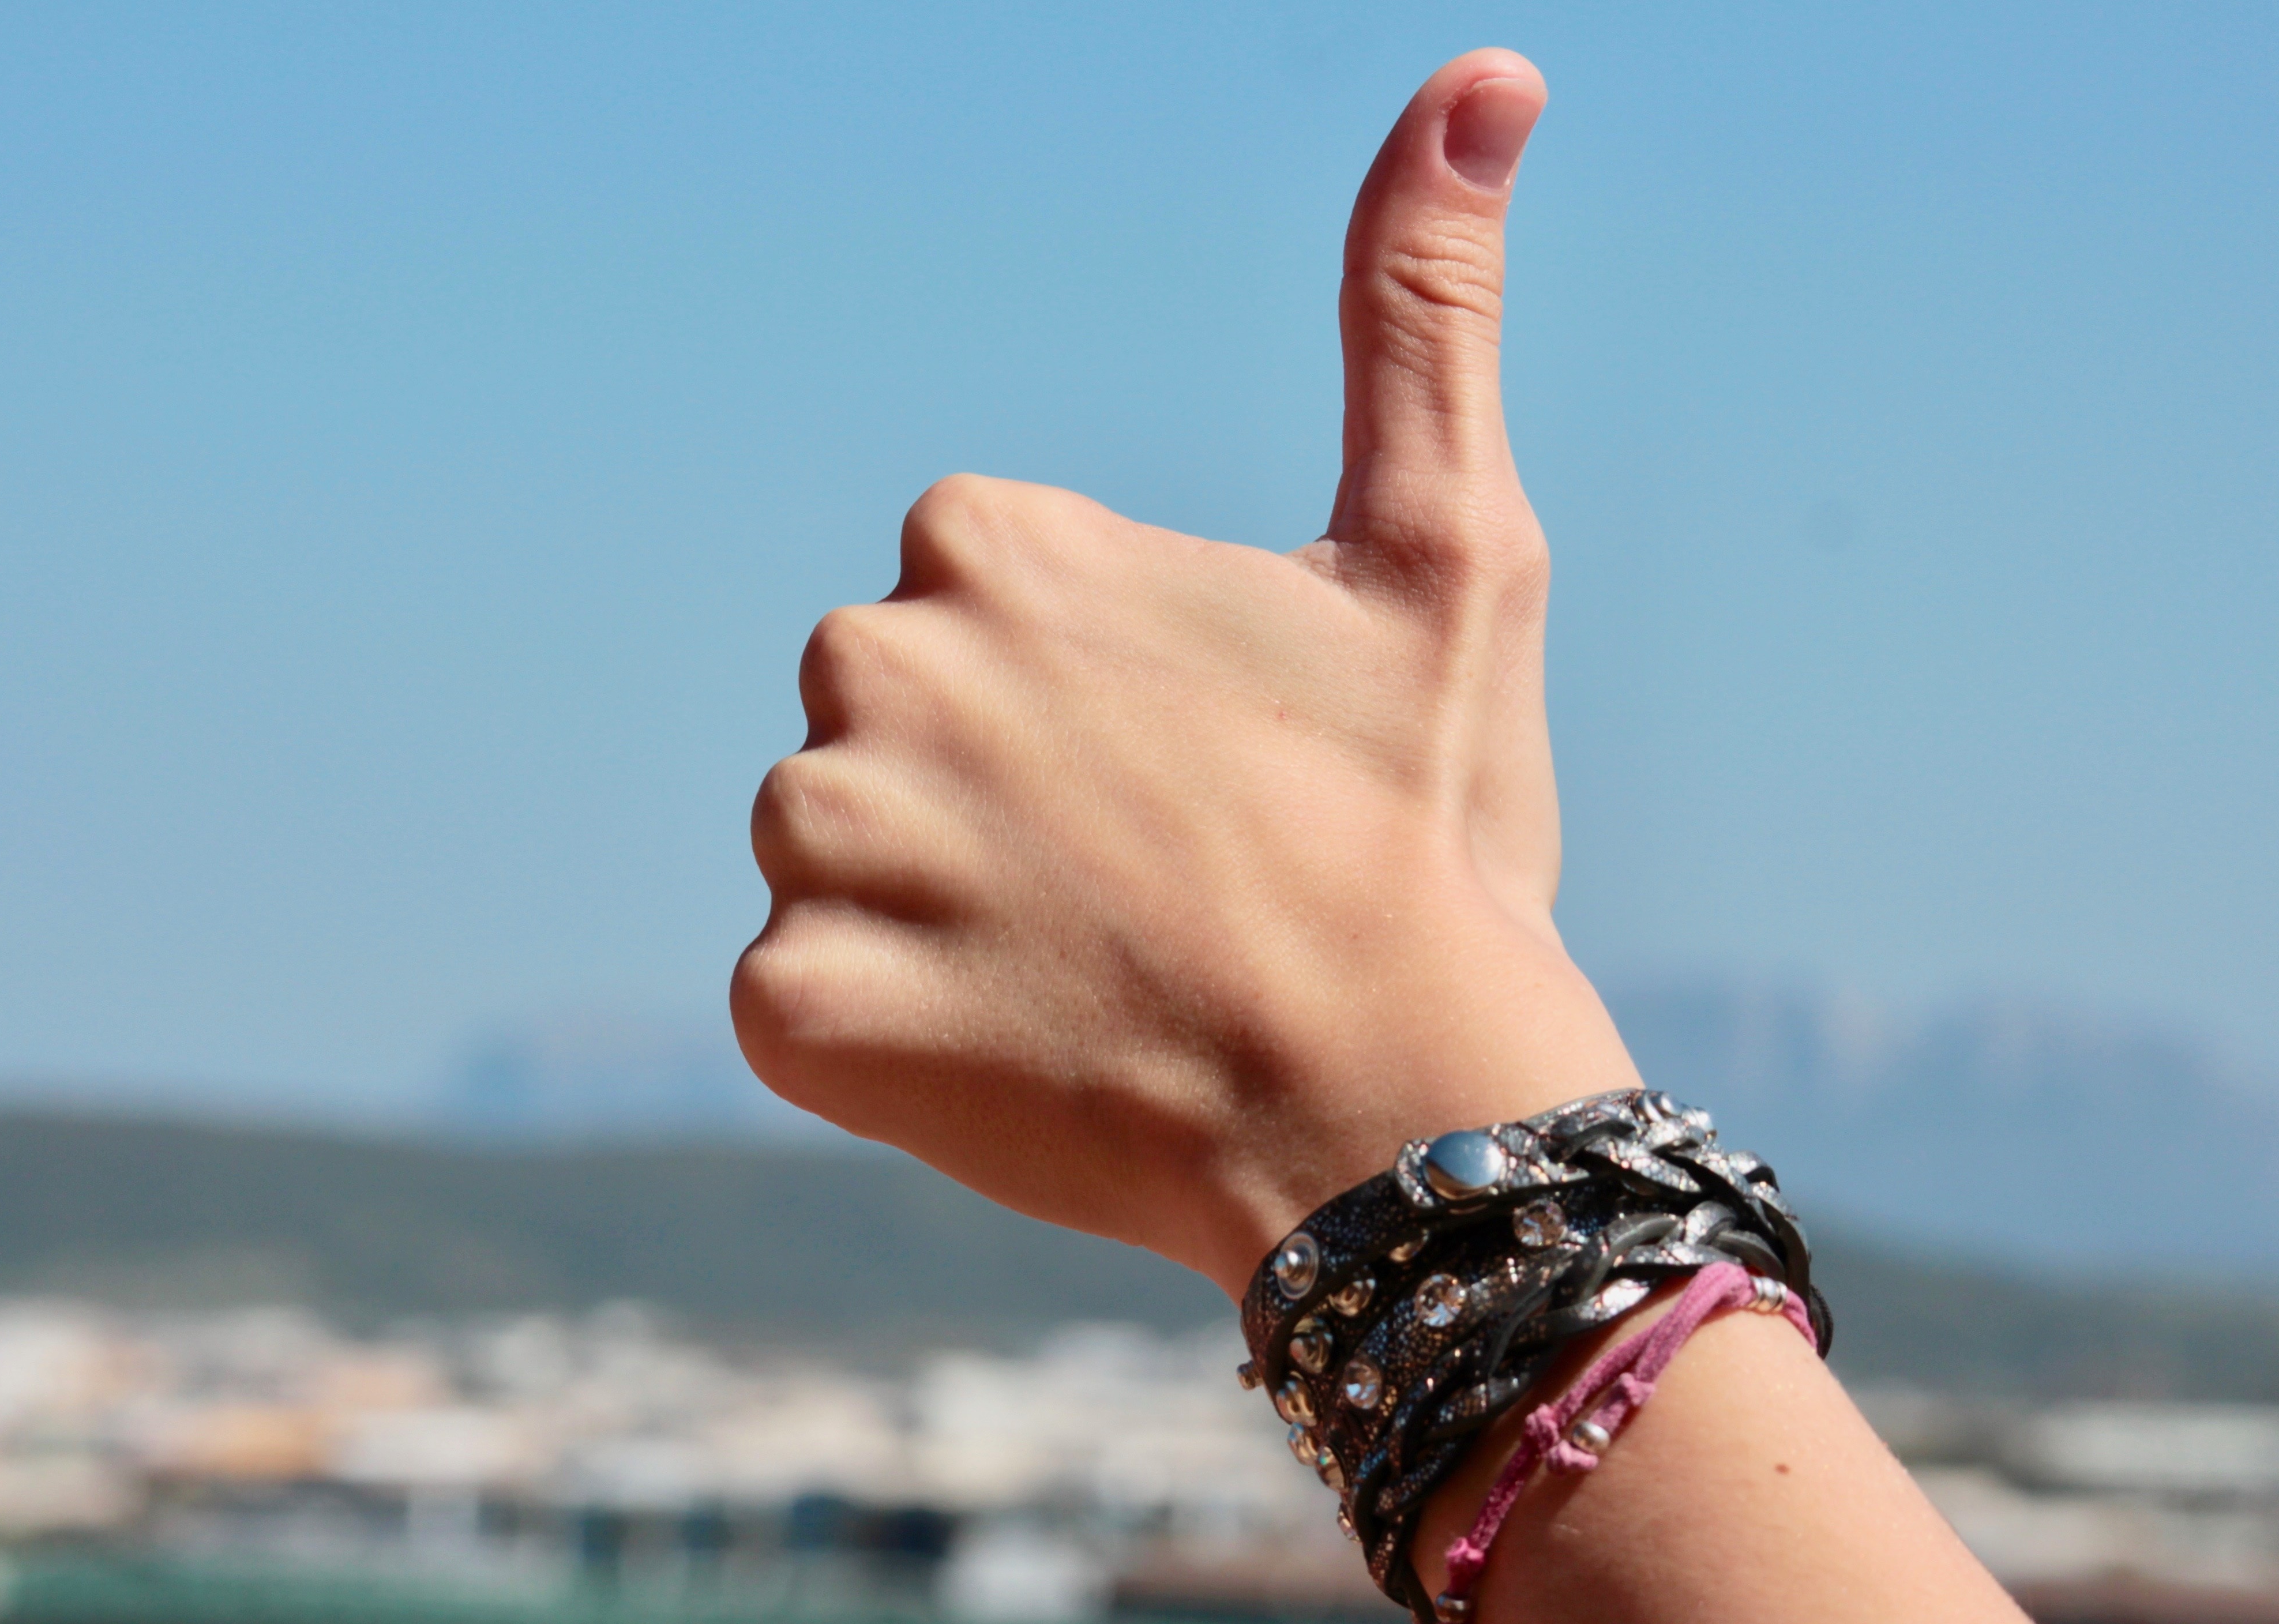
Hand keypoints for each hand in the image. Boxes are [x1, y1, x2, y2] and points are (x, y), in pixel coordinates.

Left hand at [733, 49, 1637, 1296]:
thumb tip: (1489, 73)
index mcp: (991, 543)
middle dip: (991, 799)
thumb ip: (1421, 310)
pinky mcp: (788, 1010)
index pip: (972, 607)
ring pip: (837, 864)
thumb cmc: (1425, 834)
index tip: (1188, 781)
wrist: (1400, 1110)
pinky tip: (1018, 1057)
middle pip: (888, 729)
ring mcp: (817, 846)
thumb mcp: (1444, 551)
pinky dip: (889, 1043)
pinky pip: (798, 1006)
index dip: (1084, 705)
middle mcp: (869, 664)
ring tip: (1089, 979)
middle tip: (1143, 890)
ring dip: (937, 922)